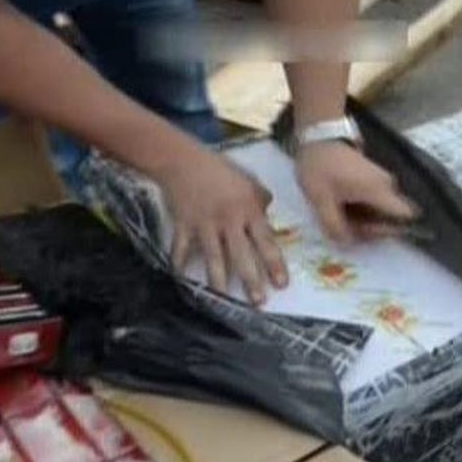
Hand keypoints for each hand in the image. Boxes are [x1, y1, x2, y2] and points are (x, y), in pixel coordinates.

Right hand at [154, 150, 287, 304]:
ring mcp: (205, 225)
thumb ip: (261, 200)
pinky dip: (180, 264)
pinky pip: (182, 249)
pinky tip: (182, 281)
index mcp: (248, 210)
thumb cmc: (220, 169)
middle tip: (258, 302)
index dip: (274, 264)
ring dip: (219, 281)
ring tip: (225, 299)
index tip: (282, 284)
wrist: (183, 160)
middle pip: (241, 255)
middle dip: (251, 280)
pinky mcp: (183, 226)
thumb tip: (270, 215)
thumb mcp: (248, 180)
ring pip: (214, 258)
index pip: (265, 241)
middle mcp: (229, 221)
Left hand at [295, 141, 418, 243]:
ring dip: (363, 218)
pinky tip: (340, 206)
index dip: (390, 230)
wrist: (318, 136)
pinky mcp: (372, 178)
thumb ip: (335, 226)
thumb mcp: (321, 201)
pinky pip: (373, 202)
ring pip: (380, 210)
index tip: (366, 232)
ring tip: (338, 213)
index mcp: (379, 191)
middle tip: (343, 224)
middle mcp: (387, 186)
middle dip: (369, 227)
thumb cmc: (320, 168)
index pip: (406, 215)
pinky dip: (359, 208)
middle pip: (390, 217)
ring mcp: (381, 180)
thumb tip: (347, 243)